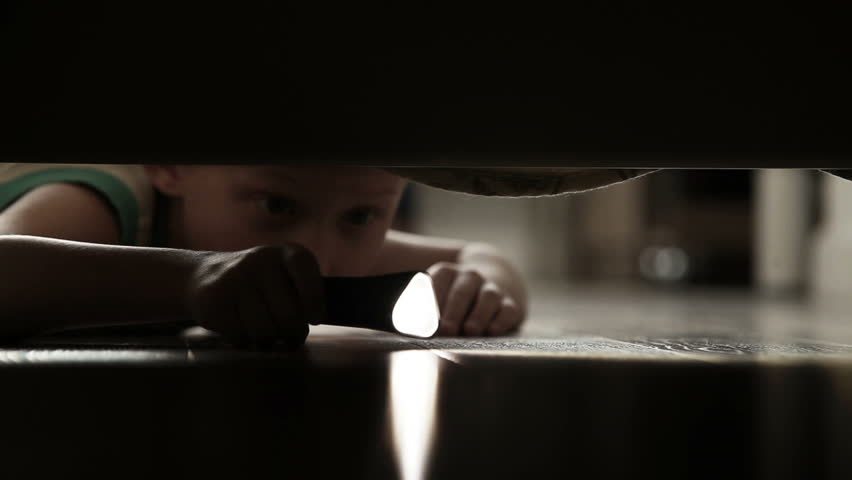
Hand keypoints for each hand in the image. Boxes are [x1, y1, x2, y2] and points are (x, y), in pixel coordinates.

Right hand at [185, 244, 325, 348]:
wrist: (205, 274)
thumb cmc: (260, 284)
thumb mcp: (285, 277)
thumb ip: (304, 294)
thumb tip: (316, 320)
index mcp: (286, 253)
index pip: (306, 274)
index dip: (315, 301)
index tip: (314, 319)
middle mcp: (262, 259)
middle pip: (287, 314)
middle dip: (291, 333)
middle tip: (289, 335)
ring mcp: (236, 277)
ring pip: (263, 329)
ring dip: (268, 340)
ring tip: (265, 332)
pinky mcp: (214, 298)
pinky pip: (240, 335)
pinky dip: (243, 340)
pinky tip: (241, 327)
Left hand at [427, 262, 522, 336]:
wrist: (486, 287)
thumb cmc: (449, 303)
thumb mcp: (433, 301)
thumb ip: (421, 312)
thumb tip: (412, 327)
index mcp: (447, 273)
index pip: (438, 280)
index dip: (431, 299)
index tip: (423, 320)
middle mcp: (470, 277)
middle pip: (462, 292)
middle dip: (453, 311)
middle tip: (446, 330)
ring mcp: (492, 290)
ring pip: (488, 297)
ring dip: (478, 315)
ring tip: (470, 331)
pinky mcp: (510, 305)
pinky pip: (508, 310)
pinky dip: (501, 320)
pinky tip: (493, 331)